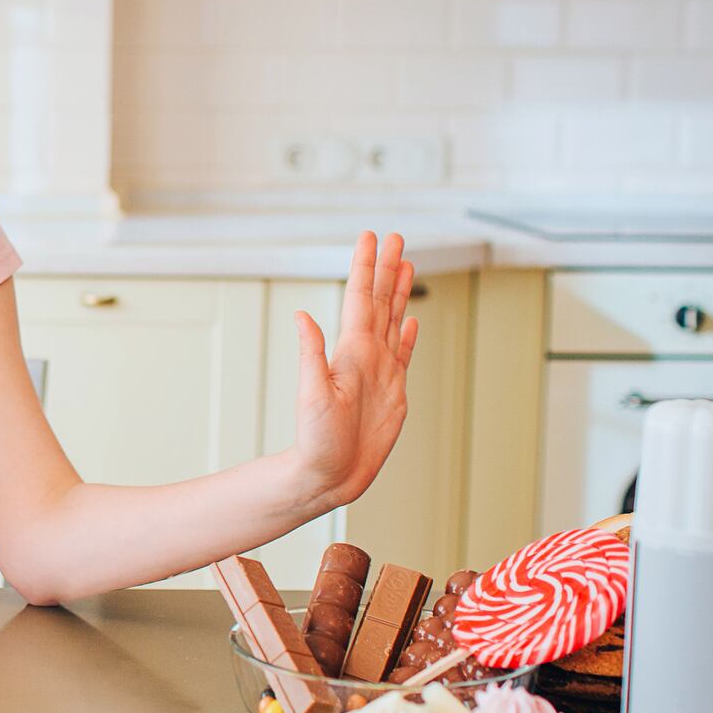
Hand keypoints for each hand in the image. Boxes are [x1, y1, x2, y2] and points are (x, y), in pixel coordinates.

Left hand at [288, 231, 417, 511]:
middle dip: (387, 268)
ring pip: (394, 320)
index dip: (366, 267)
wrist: (327, 475)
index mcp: (350, 352)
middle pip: (380, 301)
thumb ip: (310, 355)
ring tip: (405, 264)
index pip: (360, 299)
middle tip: (394, 236)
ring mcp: (380, 372)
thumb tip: (301, 316)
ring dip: (399, 292)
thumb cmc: (316, 442)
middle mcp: (366, 356)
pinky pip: (403, 355)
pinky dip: (408, 335)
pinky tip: (411, 320)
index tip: (370, 237)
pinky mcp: (392, 392)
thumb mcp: (312, 396)